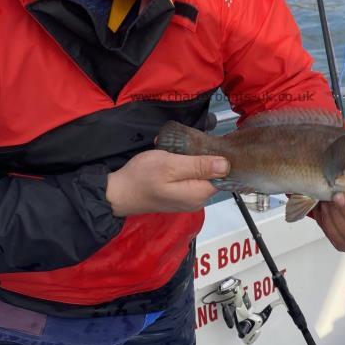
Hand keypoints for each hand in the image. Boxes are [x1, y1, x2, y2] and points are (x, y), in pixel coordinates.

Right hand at [105, 150, 229, 215]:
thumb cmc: (143, 177)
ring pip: (199, 175)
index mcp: (199, 194)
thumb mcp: (171, 165)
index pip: (222, 174)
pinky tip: (170, 158)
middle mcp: (197, 201)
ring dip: (189, 160)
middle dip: (201, 157)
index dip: (217, 157)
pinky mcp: (178, 197)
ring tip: (174, 150)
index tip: (205, 143)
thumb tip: (226, 165)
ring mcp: (188, 201)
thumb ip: (199, 165)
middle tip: (183, 145)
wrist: (118, 194)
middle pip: (211, 174)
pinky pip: (188, 179)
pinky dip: (182, 167)